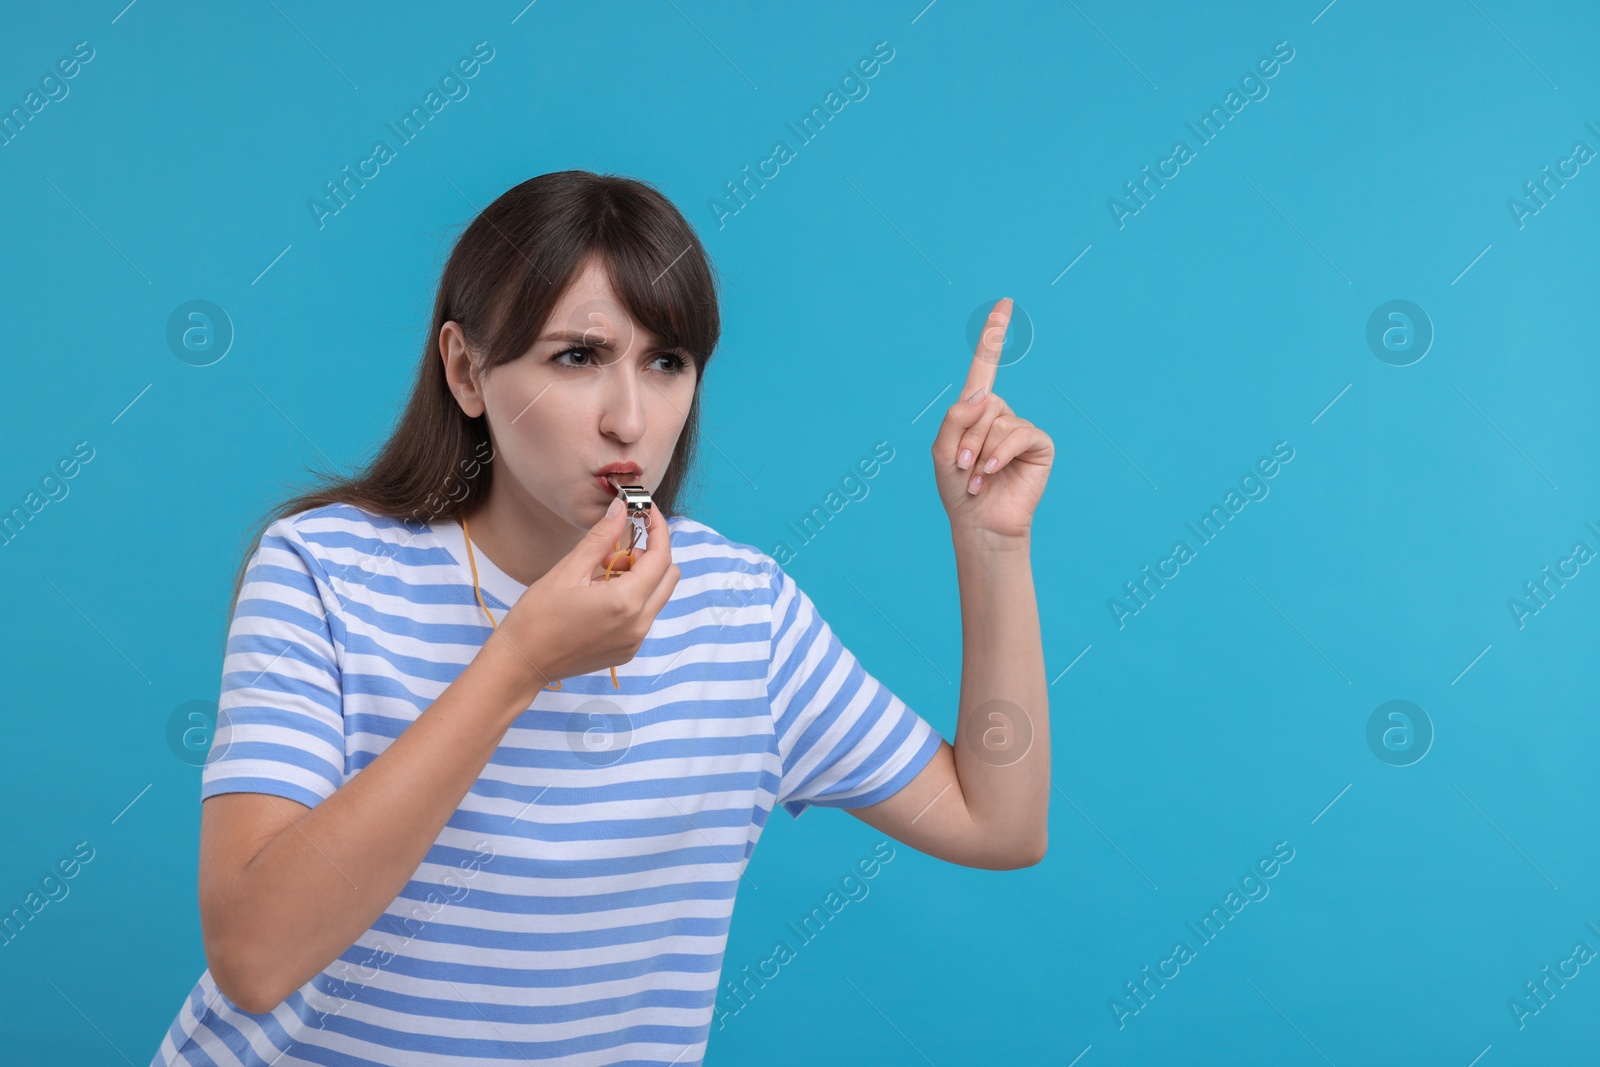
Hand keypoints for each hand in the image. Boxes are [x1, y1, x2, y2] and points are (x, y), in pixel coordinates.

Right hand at [493, 499, 679, 696]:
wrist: (522, 663)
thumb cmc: (538, 616)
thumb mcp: (568, 570)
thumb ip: (601, 538)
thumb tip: (621, 509)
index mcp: (626, 601)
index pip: (661, 556)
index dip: (658, 529)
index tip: (647, 512)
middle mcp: (639, 624)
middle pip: (668, 576)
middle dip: (648, 555)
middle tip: (612, 552)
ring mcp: (635, 641)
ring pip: (657, 595)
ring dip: (638, 578)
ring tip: (598, 578)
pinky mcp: (628, 651)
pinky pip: (644, 615)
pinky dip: (631, 599)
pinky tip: (598, 599)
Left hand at [932, 297, 1053, 541]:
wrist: (979, 523)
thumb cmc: (958, 489)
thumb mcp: (942, 451)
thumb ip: (955, 418)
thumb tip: (984, 394)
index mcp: (975, 410)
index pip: (985, 366)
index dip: (994, 335)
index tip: (1004, 303)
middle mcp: (1000, 413)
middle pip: (982, 403)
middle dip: (966, 437)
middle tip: (962, 467)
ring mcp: (1020, 428)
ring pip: (998, 421)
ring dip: (979, 451)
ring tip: (976, 476)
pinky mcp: (1038, 444)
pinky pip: (1018, 435)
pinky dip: (1000, 455)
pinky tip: (991, 474)